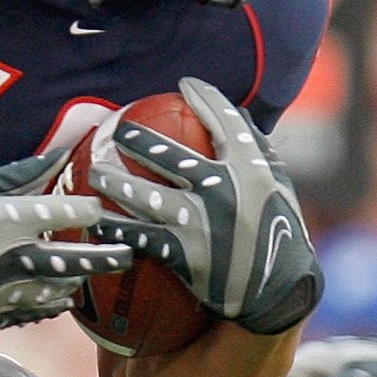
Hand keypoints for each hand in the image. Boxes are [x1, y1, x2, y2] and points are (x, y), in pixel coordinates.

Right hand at [0, 146, 136, 326]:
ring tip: (87, 275)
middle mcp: (10, 256)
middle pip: (73, 260)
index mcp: (8, 219)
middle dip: (105, 257)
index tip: (102, 210)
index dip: (90, 210)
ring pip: (57, 292)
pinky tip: (60, 298)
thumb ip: (26, 172)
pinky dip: (48, 304)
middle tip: (127, 254)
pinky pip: (31, 312)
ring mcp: (0, 288)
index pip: (67, 213)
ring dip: (77, 283)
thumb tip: (63, 153)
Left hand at [84, 77, 320, 334]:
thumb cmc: (280, 234)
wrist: (280, 293)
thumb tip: (240, 114)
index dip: (205, 97)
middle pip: (170, 155)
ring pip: (146, 195)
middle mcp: (224, 190)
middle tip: (118, 131)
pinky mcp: (186, 254)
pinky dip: (118, 228)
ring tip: (95, 173)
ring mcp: (202, 222)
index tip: (185, 84)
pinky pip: (142, 237)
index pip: (225, 121)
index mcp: (252, 169)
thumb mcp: (280, 188)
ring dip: (115, 182)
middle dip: (138, 140)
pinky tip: (99, 222)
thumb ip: (260, 152)